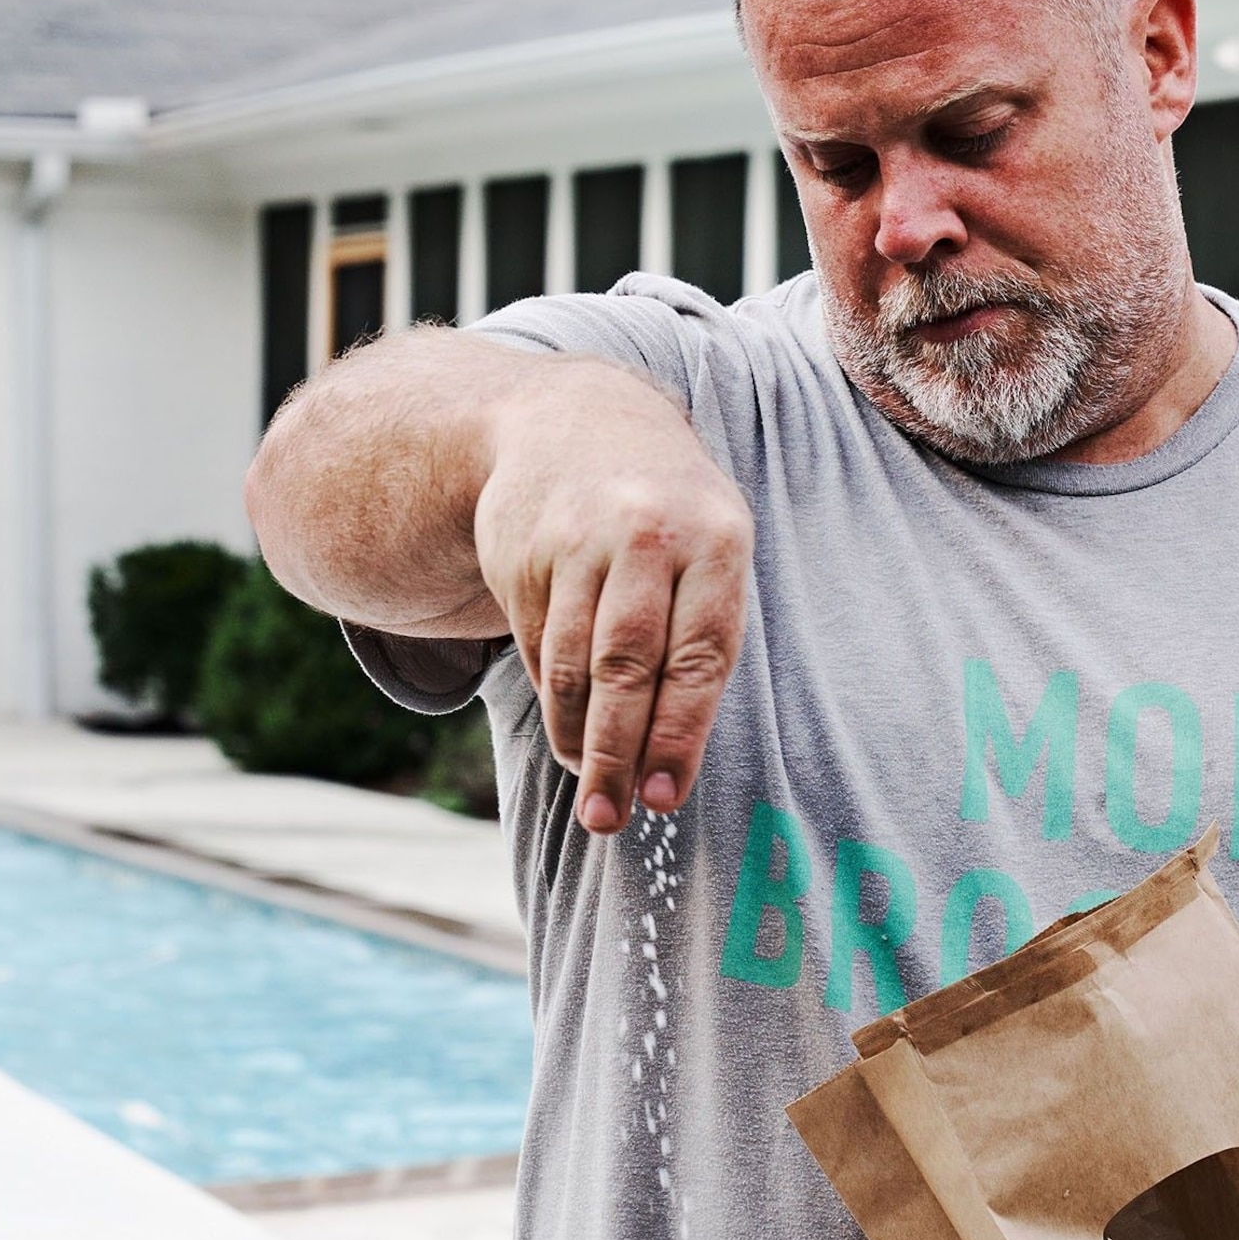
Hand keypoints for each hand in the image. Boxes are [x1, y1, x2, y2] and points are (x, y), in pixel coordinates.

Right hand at [473, 363, 753, 833]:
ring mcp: (576, 540)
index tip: (665, 798)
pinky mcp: (522, 552)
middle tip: (611, 819)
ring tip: (589, 790)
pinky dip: (553, 698)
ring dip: (577, 739)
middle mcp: (646, 535)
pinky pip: (537, 646)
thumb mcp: (710, 547)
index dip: (680, 734)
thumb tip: (674, 759)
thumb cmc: (668, 513)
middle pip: (627, 667)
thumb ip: (702, 637)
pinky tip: (568, 729)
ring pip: (572, 663)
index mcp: (716, 539)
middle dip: (618, 753)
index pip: (700, 656)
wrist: (574, 420)